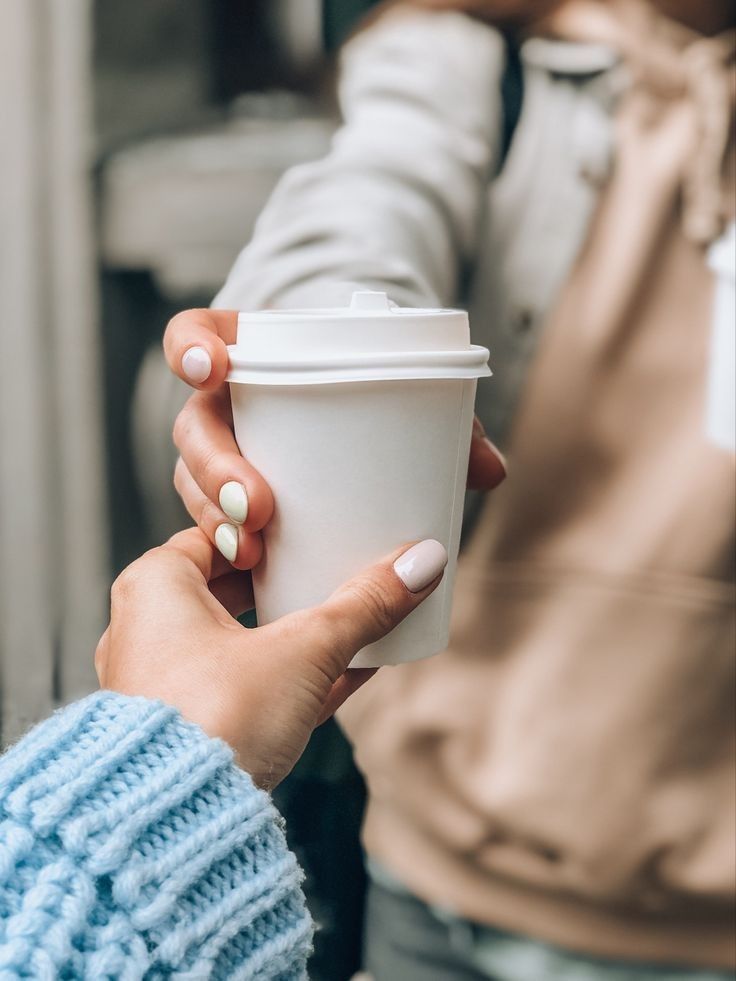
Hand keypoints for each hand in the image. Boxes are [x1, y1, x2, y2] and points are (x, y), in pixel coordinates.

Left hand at [95, 528, 445, 788]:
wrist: (178, 822)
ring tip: (352, 621)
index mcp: (154, 588)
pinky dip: (296, 678)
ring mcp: (168, 684)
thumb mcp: (303, 648)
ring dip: (298, 635)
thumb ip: (363, 606)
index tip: (306, 531)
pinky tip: (353, 671)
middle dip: (287, 586)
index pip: (212, 537)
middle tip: (332, 570)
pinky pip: (251, 688)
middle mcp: (148, 631)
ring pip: (244, 644)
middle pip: (231, 590)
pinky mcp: (192, 730)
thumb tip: (420, 564)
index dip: (264, 533)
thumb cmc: (215, 716)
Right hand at [164, 309, 505, 566]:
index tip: (213, 368)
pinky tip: (242, 576)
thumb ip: (444, 422)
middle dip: (215, 469)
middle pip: (196, 428)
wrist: (359, 422)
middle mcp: (226, 407)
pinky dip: (222, 551)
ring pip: (193, 484)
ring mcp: (222, 458)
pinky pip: (208, 526)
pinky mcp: (228, 504)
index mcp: (252, 357)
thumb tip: (490, 471)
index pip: (196, 336)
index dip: (191, 348)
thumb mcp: (404, 399)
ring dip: (214, 519)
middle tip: (259, 506)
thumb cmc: (373, 398)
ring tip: (252, 549)